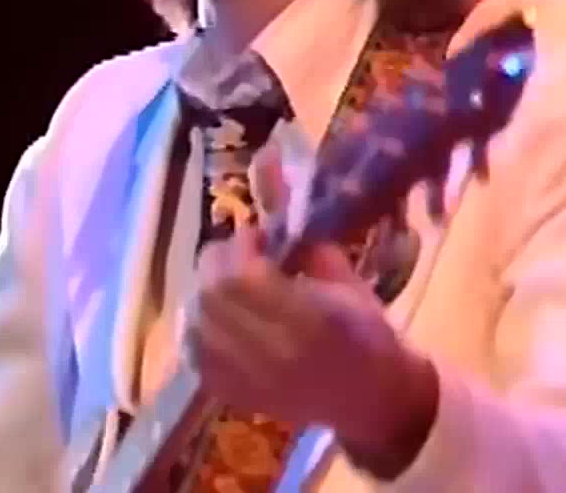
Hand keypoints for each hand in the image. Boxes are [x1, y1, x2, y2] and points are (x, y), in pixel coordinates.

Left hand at [180, 153, 437, 475]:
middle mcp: (274, 354)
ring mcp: (249, 381)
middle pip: (212, 297)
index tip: (255, 236)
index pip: (246, 277)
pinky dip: (198, 327)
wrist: (372, 400)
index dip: (241, 246)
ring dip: (204, 293)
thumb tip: (269, 166)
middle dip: (218, 263)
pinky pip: (193, 353)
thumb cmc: (367, 332)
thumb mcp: (346, 277)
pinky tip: (217, 316)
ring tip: (227, 284)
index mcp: (312, 322)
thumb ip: (304, 231)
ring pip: (196, 324)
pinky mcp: (232, 396)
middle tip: (238, 255)